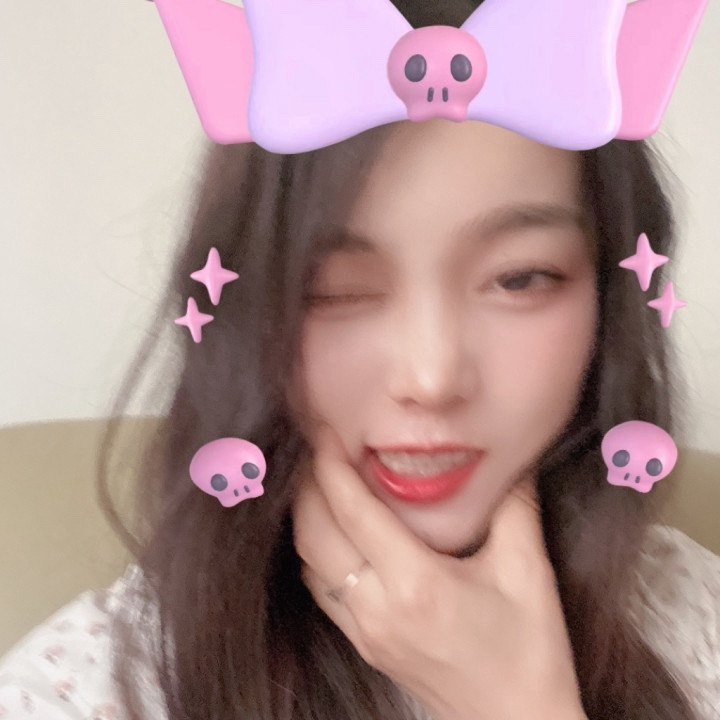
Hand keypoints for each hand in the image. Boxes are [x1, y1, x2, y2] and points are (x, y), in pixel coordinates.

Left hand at [292, 423, 585, 719]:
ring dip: (308, 516)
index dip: (332, 465)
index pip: (353, 511)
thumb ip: (514, 505)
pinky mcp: (364, 644)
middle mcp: (377, 607)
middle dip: (309, 483)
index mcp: (415, 584)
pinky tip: (334, 530)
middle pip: (315, 533)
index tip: (327, 430)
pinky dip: (317, 551)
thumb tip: (511, 455)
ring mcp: (364, 630)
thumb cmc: (529, 652)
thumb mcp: (528, 571)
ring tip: (322, 479)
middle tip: (321, 447)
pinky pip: (321, 589)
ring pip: (310, 561)